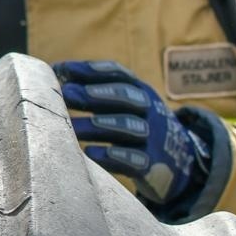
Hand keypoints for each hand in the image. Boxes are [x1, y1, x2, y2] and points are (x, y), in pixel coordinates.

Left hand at [52, 60, 210, 207]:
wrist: (181, 163)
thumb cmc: (135, 126)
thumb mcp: (124, 105)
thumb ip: (93, 91)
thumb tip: (54, 75)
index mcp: (139, 91)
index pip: (118, 74)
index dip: (90, 70)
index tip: (61, 69)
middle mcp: (149, 110)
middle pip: (126, 96)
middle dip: (96, 93)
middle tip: (67, 93)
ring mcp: (152, 137)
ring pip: (129, 127)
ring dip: (98, 124)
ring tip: (71, 126)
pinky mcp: (151, 166)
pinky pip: (134, 160)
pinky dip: (111, 156)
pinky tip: (89, 153)